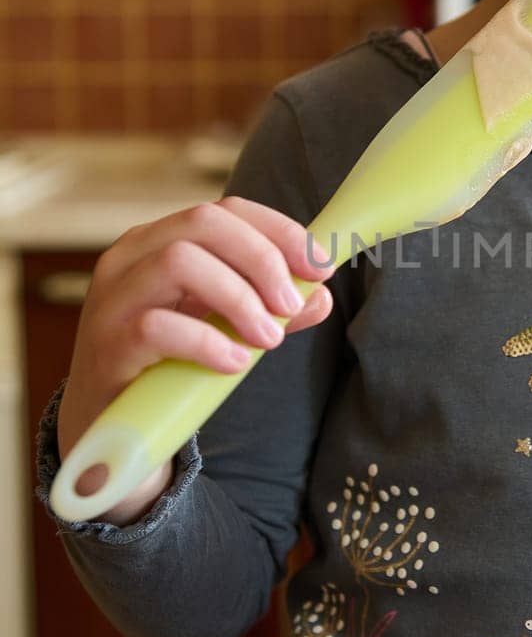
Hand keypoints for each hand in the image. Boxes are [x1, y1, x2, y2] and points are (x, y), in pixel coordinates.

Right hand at [57, 197, 335, 521]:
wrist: (112, 426)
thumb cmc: (170, 364)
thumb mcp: (226, 328)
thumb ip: (270, 310)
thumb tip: (320, 297)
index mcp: (161, 241)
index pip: (227, 210)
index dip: (280, 232)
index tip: (320, 268)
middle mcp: (131, 257)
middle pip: (204, 223)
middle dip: (262, 259)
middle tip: (291, 306)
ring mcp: (113, 298)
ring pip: (178, 261)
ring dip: (238, 298)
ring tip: (268, 339)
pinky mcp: (106, 344)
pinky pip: (157, 326)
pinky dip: (207, 342)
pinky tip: (234, 363)